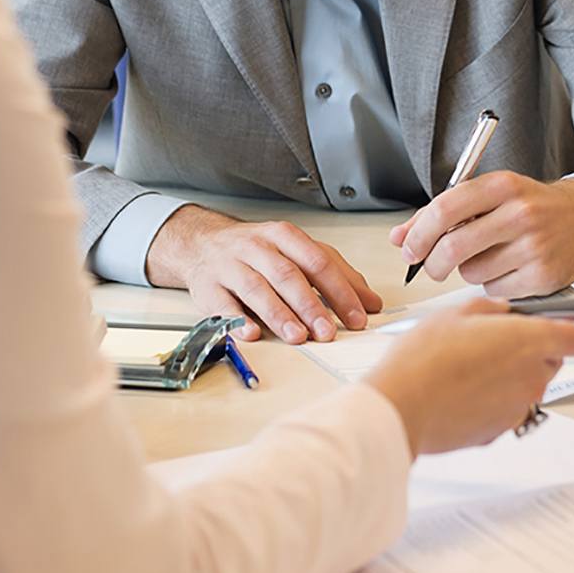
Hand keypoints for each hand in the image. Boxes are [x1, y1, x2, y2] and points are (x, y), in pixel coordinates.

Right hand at [144, 205, 382, 344]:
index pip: (318, 261)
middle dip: (310, 305)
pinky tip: (253, 333)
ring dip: (278, 314)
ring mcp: (230, 266)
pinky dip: (237, 320)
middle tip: (328, 332)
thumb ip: (336, 274)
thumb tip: (371, 302)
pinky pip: (223, 304)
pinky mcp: (208, 287)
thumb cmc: (258, 251)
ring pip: (257, 288)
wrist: (202, 243)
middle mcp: (257, 248)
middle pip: (288, 275)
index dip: (340, 290)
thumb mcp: (298, 252)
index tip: (358, 316)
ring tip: (297, 336)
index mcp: (285, 236)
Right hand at [364, 299, 573, 455]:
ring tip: (470, 362)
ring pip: (529, 381)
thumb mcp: (456, 313)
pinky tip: (462, 386)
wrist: (400, 407)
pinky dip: (493, 395)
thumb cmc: (423, 360)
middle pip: (553, 357)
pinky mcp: (500, 429)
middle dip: (532, 345)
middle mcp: (532, 377)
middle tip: (497, 336)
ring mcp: (518, 407)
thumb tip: (503, 313)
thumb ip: (492, 309)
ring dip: (511, 371)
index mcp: (529, 341)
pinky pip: (508, 404)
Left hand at [388, 173, 573, 297]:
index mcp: (502, 185)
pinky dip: (493, 284)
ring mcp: (534, 246)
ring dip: (469, 270)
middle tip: (432, 266)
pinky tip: (509, 268)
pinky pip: (495, 290)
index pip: (445, 209)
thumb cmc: (531, 206)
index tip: (408, 249)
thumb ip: (442, 214)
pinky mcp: (543, 276)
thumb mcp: (490, 196)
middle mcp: (520, 213)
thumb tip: (400, 237)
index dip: (418, 234)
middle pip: (453, 247)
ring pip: (472, 272)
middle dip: (432, 263)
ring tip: (489, 256)